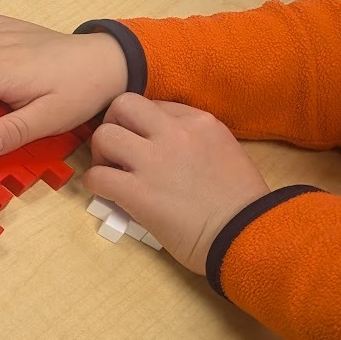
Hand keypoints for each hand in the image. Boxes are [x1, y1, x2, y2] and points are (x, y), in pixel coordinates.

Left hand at [85, 95, 269, 273]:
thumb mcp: (224, 150)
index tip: (144, 145)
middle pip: (122, 104)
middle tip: (117, 150)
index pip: (153, 105)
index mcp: (200, 122)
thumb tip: (157, 141)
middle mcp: (175, 133)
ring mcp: (154, 161)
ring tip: (112, 172)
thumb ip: (193, 138)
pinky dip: (96, 184)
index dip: (141, 125)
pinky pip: (96, 175)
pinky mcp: (137, 191)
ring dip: (100, 155)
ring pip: (103, 135)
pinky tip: (109, 194)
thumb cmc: (240, 202)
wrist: (244, 235)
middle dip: (112, 124)